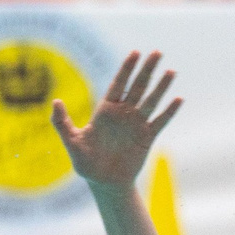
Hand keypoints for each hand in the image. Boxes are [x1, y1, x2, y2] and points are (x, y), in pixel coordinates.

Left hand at [54, 52, 183, 187]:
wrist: (105, 182)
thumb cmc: (86, 163)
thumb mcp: (71, 142)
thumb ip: (62, 123)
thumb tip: (55, 101)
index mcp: (105, 111)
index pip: (118, 84)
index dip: (127, 69)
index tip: (136, 53)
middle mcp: (123, 114)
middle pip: (138, 87)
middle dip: (147, 70)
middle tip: (157, 53)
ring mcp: (137, 124)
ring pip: (151, 101)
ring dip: (161, 87)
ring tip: (171, 71)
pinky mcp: (147, 137)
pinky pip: (160, 121)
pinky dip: (169, 111)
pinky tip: (178, 99)